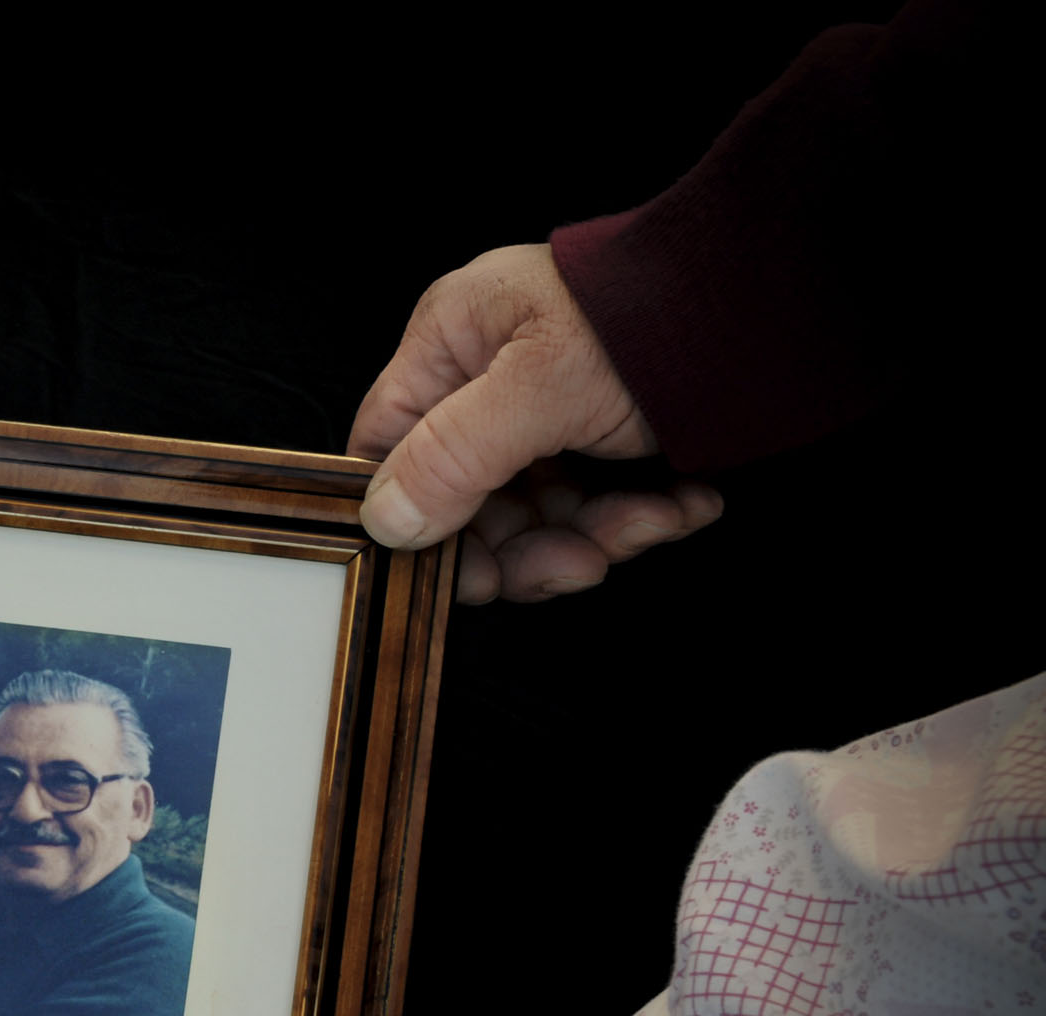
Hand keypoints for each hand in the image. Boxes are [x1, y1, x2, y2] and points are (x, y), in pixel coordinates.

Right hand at [350, 244, 721, 603]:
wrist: (779, 296)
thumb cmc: (650, 317)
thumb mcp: (539, 388)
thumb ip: (453, 457)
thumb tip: (385, 523)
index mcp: (450, 344)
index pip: (389, 450)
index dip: (416, 519)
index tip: (464, 569)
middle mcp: (488, 378)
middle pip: (466, 498)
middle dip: (526, 544)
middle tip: (580, 564)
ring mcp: (546, 409)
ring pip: (534, 512)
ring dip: (593, 536)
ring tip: (653, 524)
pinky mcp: (601, 436)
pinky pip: (592, 503)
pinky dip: (637, 517)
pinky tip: (682, 505)